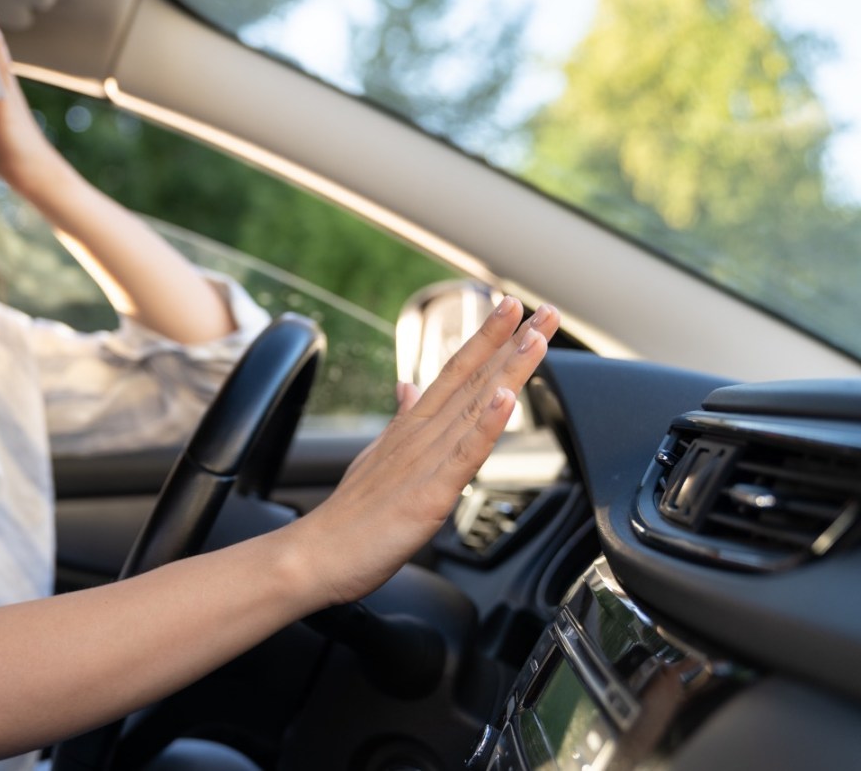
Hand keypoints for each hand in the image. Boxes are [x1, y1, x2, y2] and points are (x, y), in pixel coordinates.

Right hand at [292, 297, 558, 605]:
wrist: (317, 554)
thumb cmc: (350, 515)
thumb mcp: (378, 456)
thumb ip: (400, 418)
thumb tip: (408, 386)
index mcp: (413, 427)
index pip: (456, 372)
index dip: (487, 338)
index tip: (513, 308)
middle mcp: (421, 435)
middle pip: (473, 380)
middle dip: (512, 343)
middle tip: (546, 310)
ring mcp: (426, 462)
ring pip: (474, 407)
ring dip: (507, 370)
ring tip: (534, 338)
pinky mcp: (429, 494)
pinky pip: (464, 455)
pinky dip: (485, 426)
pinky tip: (503, 400)